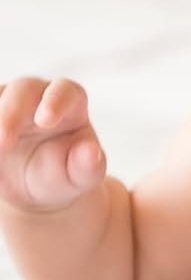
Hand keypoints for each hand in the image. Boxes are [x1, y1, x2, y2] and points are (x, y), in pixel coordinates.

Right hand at [0, 78, 107, 213]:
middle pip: (23, 89)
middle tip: (3, 141)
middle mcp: (37, 97)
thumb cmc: (63, 176)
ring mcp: (7, 103)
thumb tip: (92, 154)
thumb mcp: (79, 177)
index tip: (45, 121)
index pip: (66, 91)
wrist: (35, 189)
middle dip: (10, 112)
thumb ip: (88, 166)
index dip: (55, 101)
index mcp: (71, 105)